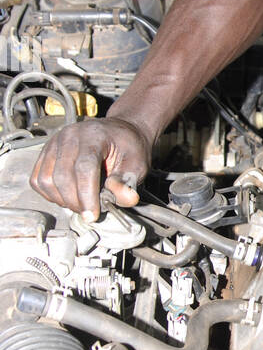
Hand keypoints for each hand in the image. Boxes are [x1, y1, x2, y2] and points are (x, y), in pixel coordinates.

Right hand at [30, 117, 151, 219]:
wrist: (117, 134)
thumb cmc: (127, 148)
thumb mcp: (137, 164)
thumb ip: (129, 181)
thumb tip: (127, 198)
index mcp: (94, 135)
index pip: (84, 167)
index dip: (87, 195)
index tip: (93, 216)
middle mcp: (69, 136)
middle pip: (62, 176)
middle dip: (75, 202)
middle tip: (91, 213)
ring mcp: (54, 144)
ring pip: (46, 180)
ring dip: (62, 200)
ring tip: (81, 204)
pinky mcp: (45, 154)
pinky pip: (38, 180)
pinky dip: (50, 194)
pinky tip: (67, 197)